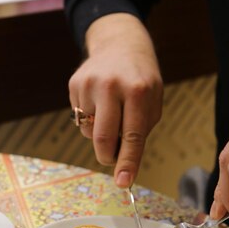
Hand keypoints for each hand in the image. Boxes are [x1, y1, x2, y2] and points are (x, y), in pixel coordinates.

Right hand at [68, 13, 162, 188]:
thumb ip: (140, 129)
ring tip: (111, 111)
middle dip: (108, 156)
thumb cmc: (141, 79)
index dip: (127, 162)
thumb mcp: (153, 100)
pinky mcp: (74, 85)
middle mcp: (111, 86)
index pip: (133, 135)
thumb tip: (121, 160)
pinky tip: (99, 101)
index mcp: (138, 91)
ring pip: (89, 131)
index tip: (123, 182)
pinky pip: (80, 119)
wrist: (120, 44)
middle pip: (103, 138)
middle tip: (113, 157)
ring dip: (100, 132)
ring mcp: (89, 84)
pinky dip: (90, 118)